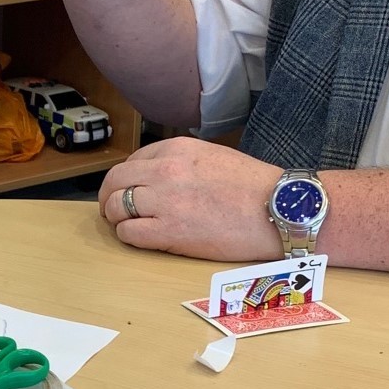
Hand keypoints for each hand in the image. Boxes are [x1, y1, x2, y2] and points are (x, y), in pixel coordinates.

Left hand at [98, 138, 282, 260]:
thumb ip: (180, 163)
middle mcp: (165, 171)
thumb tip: (157, 176)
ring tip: (125, 226)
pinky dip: (128, 236)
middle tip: (112, 209)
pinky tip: (141, 238)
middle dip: (108, 196)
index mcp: (176, 149)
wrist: (280, 210)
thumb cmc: (254, 187)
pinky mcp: (169, 232)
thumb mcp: (212, 156)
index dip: (126, 178)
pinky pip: (130, 233)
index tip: (127, 189)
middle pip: (116, 182)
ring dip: (116, 218)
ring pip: (116, 208)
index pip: (132, 160)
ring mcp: (165, 202)